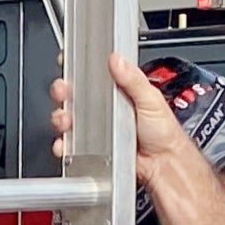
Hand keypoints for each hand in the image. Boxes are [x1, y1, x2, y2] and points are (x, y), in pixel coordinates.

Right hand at [52, 55, 186, 167]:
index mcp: (117, 91)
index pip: (93, 75)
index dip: (77, 68)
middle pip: (74, 95)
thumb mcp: (150, 99)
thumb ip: (133, 79)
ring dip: (61, 117)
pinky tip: (65, 143)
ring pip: (69, 119)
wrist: (163, 165)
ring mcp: (96, 129)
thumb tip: (117, 60)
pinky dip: (63, 145)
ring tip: (66, 119)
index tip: (68, 60)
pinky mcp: (91, 149)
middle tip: (63, 90)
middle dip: (62, 91)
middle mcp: (104, 109)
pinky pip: (71, 145)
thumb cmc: (163, 133)